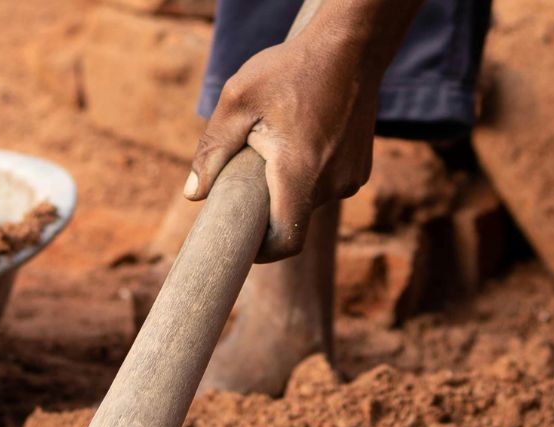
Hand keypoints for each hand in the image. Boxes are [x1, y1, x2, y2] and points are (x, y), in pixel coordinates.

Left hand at [184, 11, 403, 260]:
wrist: (351, 48)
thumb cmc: (290, 70)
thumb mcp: (237, 101)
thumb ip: (212, 150)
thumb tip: (192, 195)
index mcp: (299, 172)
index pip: (286, 241)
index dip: (262, 251)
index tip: (242, 241)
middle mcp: (332, 183)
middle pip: (293, 218)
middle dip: (268, 207)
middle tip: (248, 174)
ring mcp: (351, 178)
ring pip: (309, 202)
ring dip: (288, 187)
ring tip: (278, 147)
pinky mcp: (361, 170)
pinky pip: (327, 186)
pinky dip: (309, 176)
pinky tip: (302, 141)